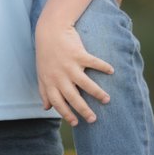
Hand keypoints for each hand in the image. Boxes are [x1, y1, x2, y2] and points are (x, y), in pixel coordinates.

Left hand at [35, 8, 113, 126]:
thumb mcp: (41, 74)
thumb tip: (46, 108)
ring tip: (107, 100)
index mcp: (50, 82)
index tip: (76, 123)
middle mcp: (60, 76)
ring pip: (85, 83)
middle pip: (73, 98)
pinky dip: (103, 67)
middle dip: (84, 110)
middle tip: (93, 119)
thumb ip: (44, 91)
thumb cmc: (46, 55)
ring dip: (97, 93)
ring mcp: (69, 65)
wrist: (50, 31)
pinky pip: (93, 63)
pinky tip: (112, 71)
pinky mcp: (78, 54)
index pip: (58, 103)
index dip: (66, 114)